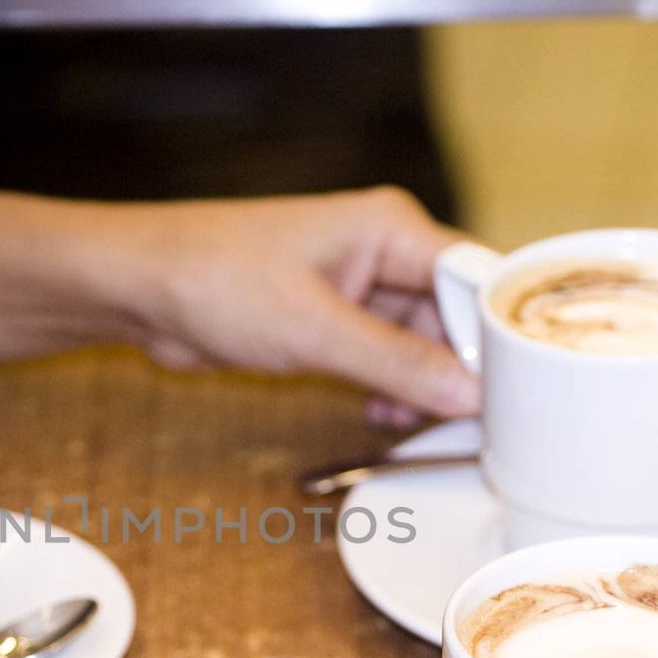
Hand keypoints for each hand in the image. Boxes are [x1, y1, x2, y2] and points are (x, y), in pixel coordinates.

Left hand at [113, 188, 485, 425]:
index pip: (477, 282)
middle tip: (472, 427)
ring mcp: (358, 288)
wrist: (139, 287)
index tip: (518, 394)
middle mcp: (384, 253)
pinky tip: (381, 417)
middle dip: (461, 374)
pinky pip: (386, 359)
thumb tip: (469, 393)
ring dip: (423, 390)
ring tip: (414, 425)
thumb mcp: (315, 330)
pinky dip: (391, 391)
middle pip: (456, 319)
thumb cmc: (213, 277)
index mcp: (392, 230)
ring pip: (422, 346)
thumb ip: (397, 364)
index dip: (501, 339)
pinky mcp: (333, 321)